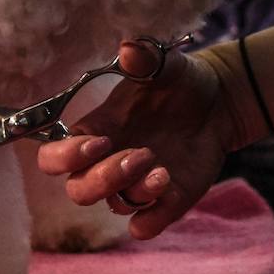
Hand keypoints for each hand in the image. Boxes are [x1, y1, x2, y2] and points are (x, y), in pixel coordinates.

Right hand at [36, 41, 240, 239]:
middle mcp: (108, 162)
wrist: (219, 101)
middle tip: (141, 155)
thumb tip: (129, 49)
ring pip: (115, 206)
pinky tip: (168, 193)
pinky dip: (151, 220)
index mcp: (96, 130)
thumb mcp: (165, 65)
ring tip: (163, 171)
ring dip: (135, 192)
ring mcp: (136, 184)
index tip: (99, 142)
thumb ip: (145, 58)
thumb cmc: (179, 82)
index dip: (66, 157)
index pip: (55, 158)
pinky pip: (145, 225)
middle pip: (79, 191)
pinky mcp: (165, 200)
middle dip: (103, 179)